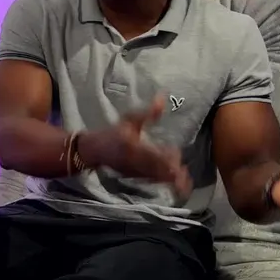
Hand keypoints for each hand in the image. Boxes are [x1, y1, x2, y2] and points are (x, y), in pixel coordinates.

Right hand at [77, 95, 191, 196]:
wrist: (95, 150)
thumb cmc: (113, 133)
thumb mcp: (129, 119)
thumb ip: (148, 112)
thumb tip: (163, 98)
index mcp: (135, 147)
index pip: (157, 156)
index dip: (170, 157)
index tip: (175, 150)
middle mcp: (137, 161)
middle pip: (162, 171)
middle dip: (176, 171)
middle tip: (184, 166)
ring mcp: (137, 172)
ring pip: (160, 179)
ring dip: (174, 178)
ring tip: (183, 174)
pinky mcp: (137, 178)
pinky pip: (155, 181)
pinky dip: (166, 180)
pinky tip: (173, 175)